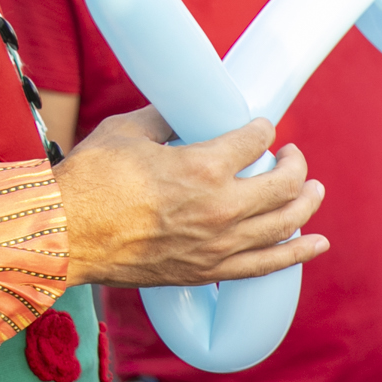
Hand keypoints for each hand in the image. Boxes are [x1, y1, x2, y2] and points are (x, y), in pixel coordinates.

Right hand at [56, 108, 327, 288]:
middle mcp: (220, 207)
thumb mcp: (126, 131)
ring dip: (306, 205)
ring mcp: (219, 244)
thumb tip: (184, 110)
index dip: (263, 130)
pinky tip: (317, 244)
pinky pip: (266, 265)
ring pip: (284, 224)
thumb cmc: (88, 179)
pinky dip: (297, 253)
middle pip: (283, 184)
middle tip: (293, 156)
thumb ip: (165, 119)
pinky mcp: (210, 270)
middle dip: (295, 165)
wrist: (63, 234)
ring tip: (315, 191)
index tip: (263, 128)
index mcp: (202, 166)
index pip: (253, 141)